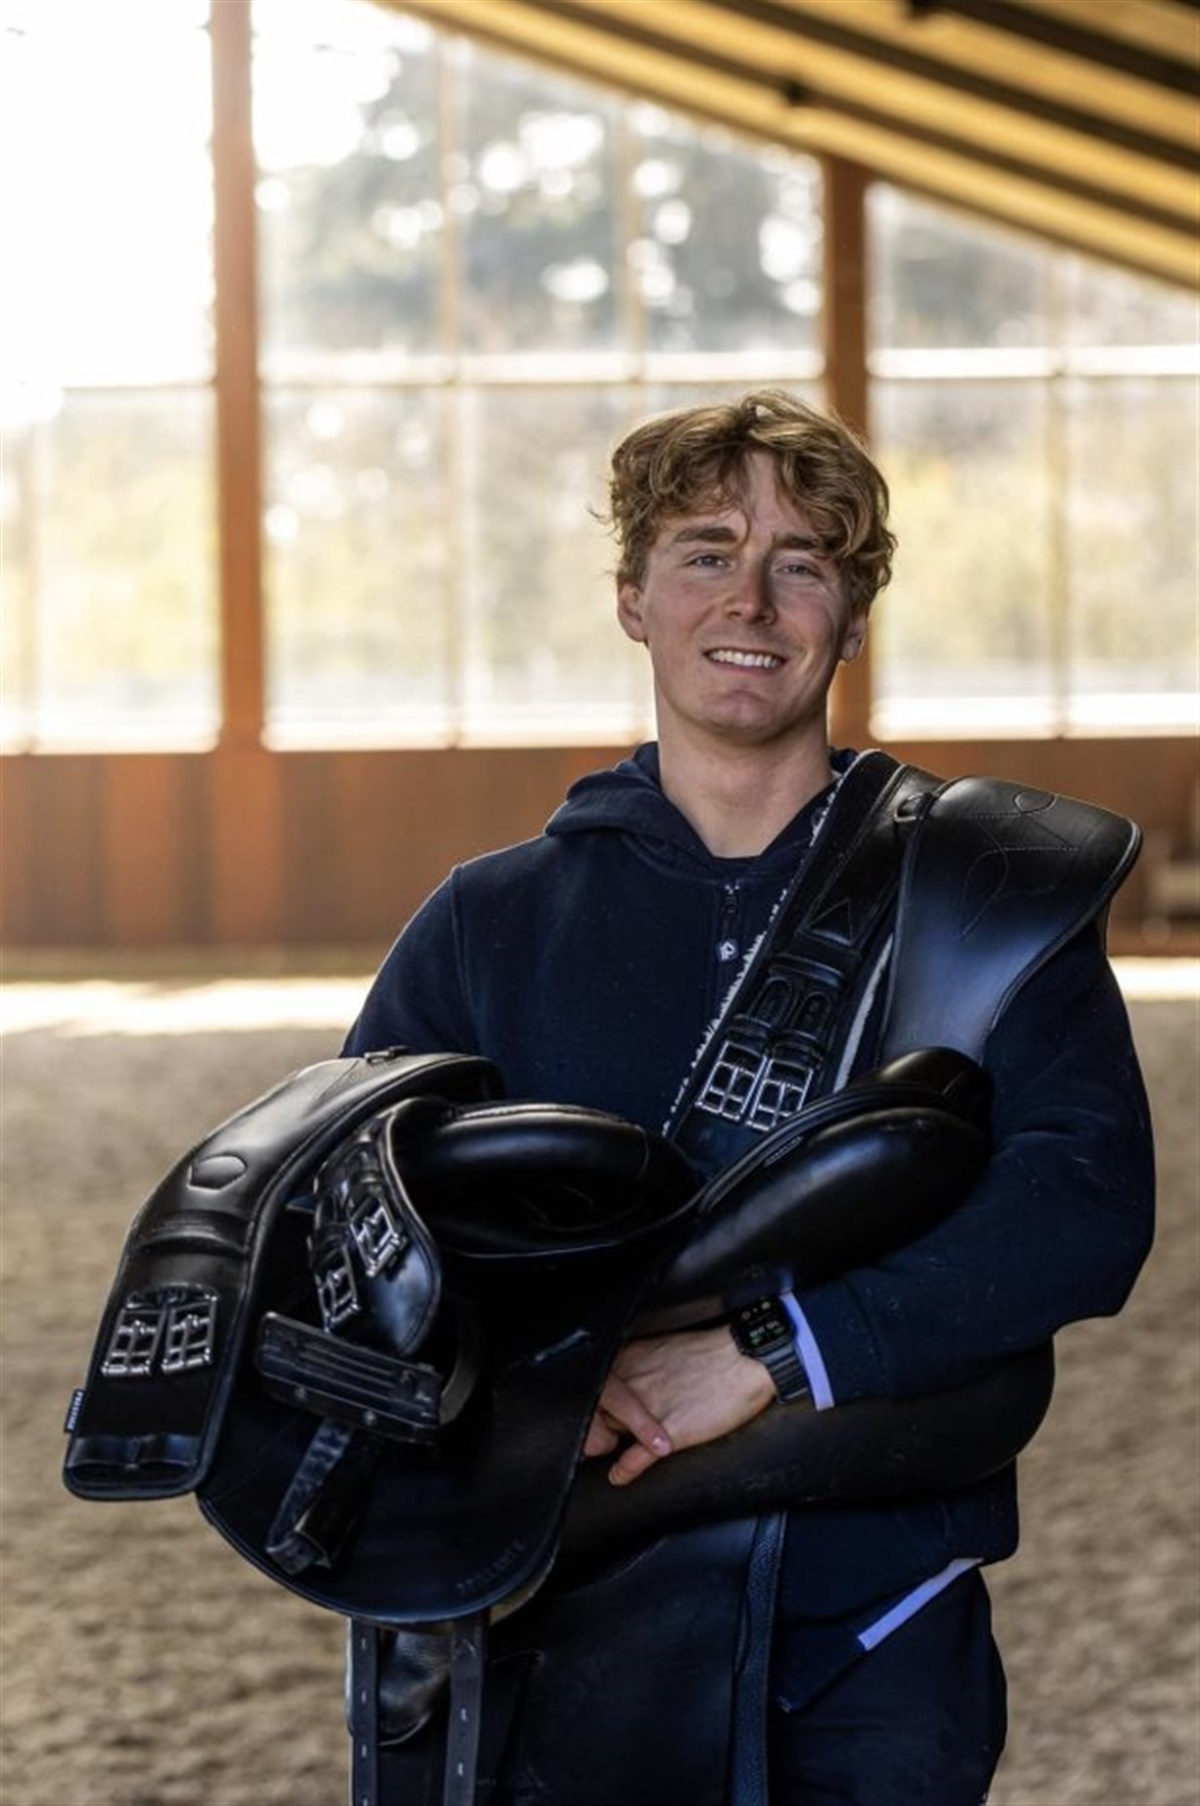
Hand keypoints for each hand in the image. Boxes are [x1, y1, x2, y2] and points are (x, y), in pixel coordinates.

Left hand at [583, 1325, 774, 1487]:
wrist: (747, 1358)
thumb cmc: (716, 1353)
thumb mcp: (668, 1348)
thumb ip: (646, 1364)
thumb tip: (640, 1377)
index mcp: (633, 1358)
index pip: (601, 1384)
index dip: (601, 1401)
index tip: (604, 1410)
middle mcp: (634, 1381)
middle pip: (600, 1408)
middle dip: (600, 1422)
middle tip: (604, 1434)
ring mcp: (648, 1408)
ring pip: (610, 1432)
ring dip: (606, 1445)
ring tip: (605, 1454)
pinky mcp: (666, 1432)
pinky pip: (634, 1457)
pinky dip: (624, 1470)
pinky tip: (618, 1476)